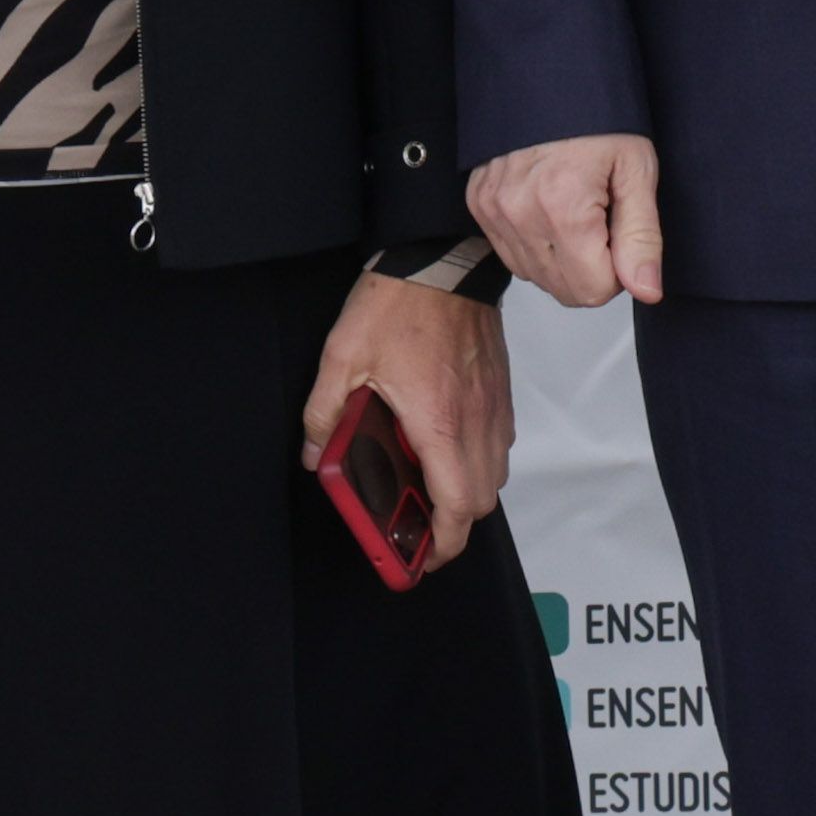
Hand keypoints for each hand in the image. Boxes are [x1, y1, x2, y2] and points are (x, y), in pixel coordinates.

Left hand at [306, 268, 517, 546]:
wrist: (443, 257)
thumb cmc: (399, 302)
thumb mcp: (342, 358)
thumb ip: (323, 414)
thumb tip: (316, 455)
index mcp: (438, 422)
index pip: (455, 505)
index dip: (443, 544)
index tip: (424, 558)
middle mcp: (475, 420)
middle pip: (481, 500)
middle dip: (454, 526)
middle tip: (420, 530)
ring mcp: (492, 405)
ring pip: (494, 473)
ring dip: (467, 493)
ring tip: (430, 492)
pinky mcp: (498, 389)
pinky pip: (497, 443)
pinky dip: (476, 460)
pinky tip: (444, 447)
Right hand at [471, 133, 667, 309]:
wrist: (549, 72)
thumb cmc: (598, 115)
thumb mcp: (637, 170)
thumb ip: (642, 237)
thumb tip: (646, 290)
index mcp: (563, 207)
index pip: (594, 291)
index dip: (618, 270)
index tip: (620, 232)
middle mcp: (519, 212)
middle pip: (564, 290)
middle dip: (591, 267)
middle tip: (601, 218)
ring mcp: (493, 209)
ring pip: (535, 276)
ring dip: (562, 257)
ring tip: (575, 208)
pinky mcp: (479, 203)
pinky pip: (511, 254)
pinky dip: (535, 242)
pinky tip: (550, 207)